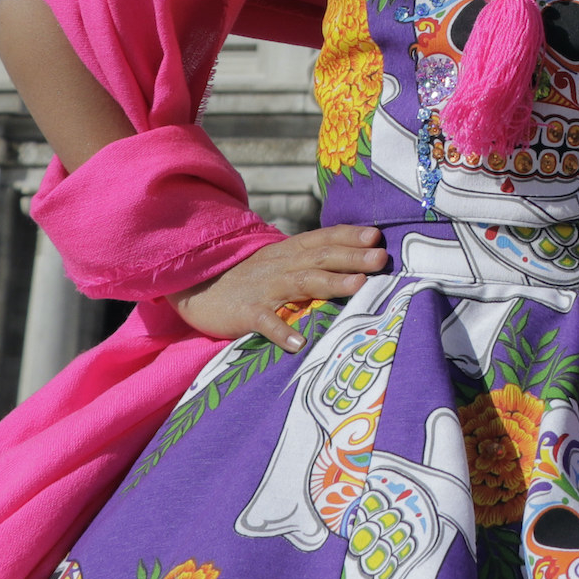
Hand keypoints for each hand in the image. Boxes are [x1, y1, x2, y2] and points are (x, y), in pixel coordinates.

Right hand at [171, 226, 391, 348]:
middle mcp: (280, 265)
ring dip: (331, 283)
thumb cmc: (248, 279)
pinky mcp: (245, 312)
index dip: (350, 236)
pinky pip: (265, 321)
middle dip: (352, 257)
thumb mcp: (279, 262)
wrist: (197, 289)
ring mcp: (264, 288)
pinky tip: (298, 342)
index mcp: (289, 251)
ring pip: (301, 282)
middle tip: (381, 258)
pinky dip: (281, 331)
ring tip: (358, 286)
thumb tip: (352, 261)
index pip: (323, 238)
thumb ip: (309, 260)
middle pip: (320, 257)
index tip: (377, 236)